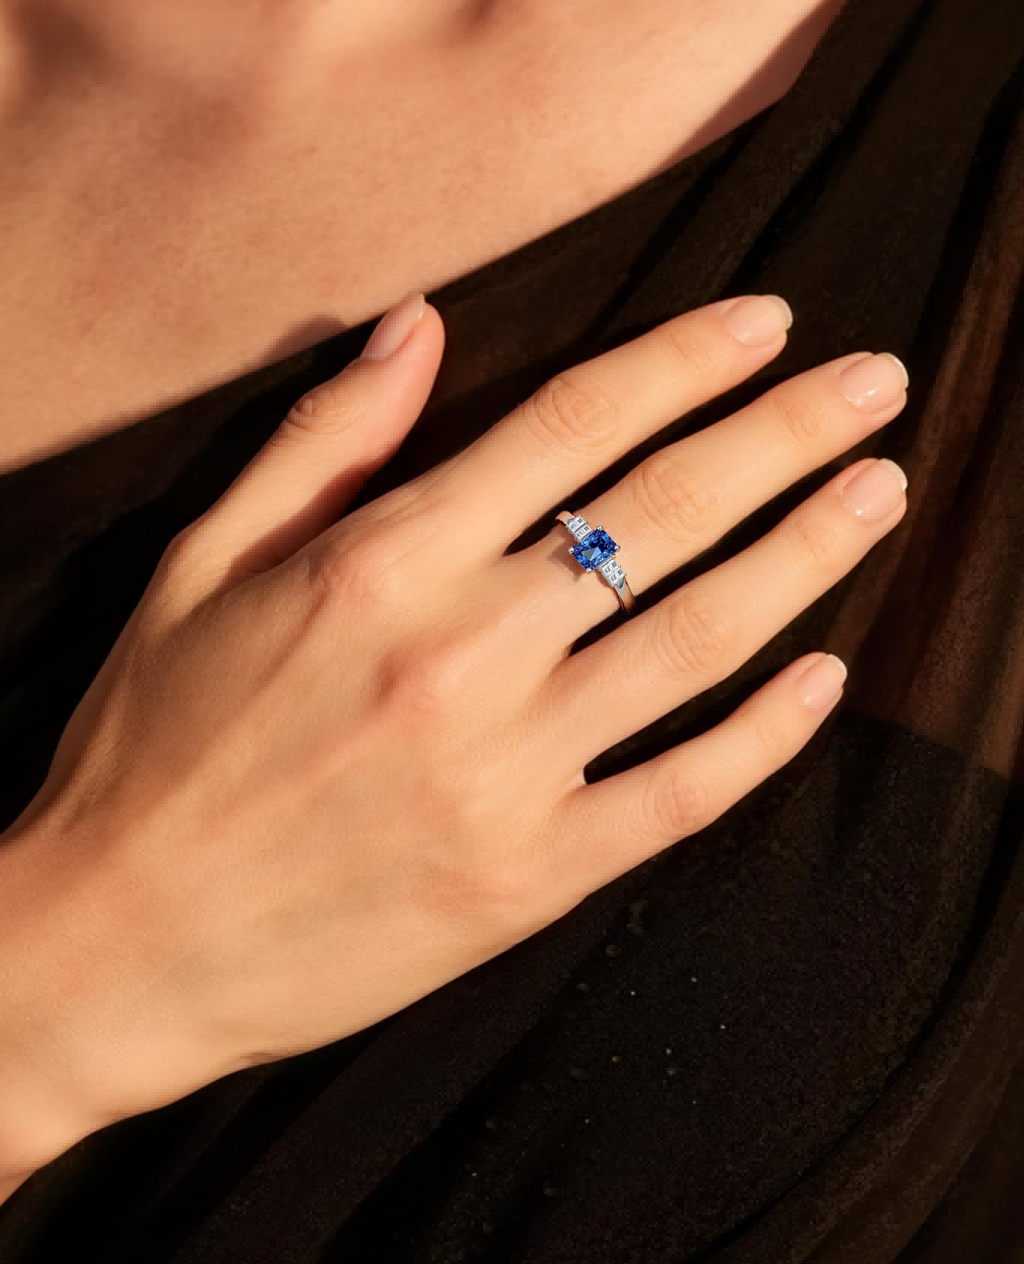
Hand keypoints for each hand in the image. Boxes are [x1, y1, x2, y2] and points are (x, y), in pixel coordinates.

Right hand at [0, 290, 907, 1173]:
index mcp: (378, 562)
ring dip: (806, 556)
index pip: (572, 425)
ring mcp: (505, 772)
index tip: (768, 323)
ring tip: (880, 492)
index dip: (685, 361)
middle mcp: (459, 654)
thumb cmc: (148, 742)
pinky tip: (827, 679)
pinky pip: (679, 792)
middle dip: (784, 434)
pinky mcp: (529, 875)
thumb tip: (419, 322)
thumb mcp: (202, 563)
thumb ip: (322, 438)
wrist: (119, 941)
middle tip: (874, 383)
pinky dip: (765, 736)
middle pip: (663, 514)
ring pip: (699, 641)